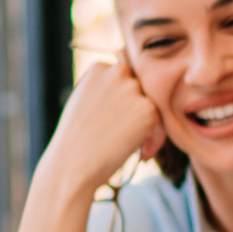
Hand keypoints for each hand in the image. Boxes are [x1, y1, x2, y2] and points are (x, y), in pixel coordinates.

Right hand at [34, 57, 168, 196]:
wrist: (72, 164)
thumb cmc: (74, 140)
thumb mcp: (84, 102)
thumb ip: (105, 91)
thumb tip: (130, 93)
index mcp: (99, 67)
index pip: (123, 79)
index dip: (122, 102)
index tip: (114, 121)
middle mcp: (118, 72)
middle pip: (139, 90)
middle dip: (135, 111)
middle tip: (123, 135)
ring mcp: (134, 89)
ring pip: (150, 106)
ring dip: (145, 125)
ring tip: (128, 145)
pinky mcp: (149, 109)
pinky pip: (160, 123)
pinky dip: (155, 140)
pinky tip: (141, 153)